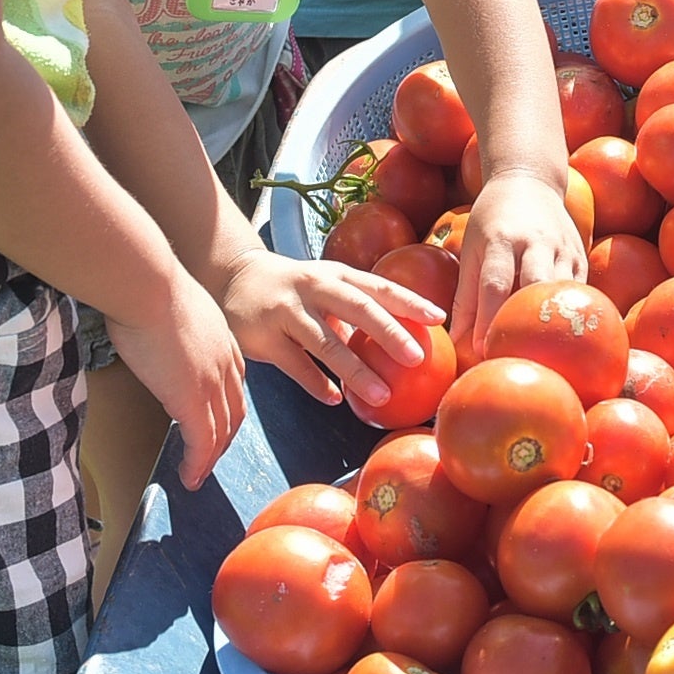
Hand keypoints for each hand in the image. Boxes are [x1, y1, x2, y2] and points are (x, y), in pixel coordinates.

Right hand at [106, 269, 245, 489]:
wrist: (149, 286)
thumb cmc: (147, 285)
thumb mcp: (171, 304)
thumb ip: (172, 324)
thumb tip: (149, 329)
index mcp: (222, 339)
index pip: (234, 382)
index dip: (226, 405)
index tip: (216, 420)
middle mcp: (225, 363)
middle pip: (234, 410)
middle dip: (224, 437)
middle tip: (210, 456)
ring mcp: (212, 384)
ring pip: (220, 431)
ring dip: (210, 457)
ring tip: (199, 474)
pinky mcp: (193, 401)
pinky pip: (202, 443)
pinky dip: (198, 464)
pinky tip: (190, 478)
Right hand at [221, 249, 443, 406]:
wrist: (234, 278)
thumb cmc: (295, 288)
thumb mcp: (325, 287)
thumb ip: (356, 310)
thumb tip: (404, 339)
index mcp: (336, 274)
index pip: (379, 286)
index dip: (409, 301)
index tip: (439, 319)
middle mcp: (313, 287)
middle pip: (357, 308)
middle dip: (389, 333)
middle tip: (417, 357)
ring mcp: (287, 311)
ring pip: (325, 343)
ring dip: (356, 370)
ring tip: (382, 395)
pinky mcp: (264, 337)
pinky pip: (295, 365)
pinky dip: (316, 383)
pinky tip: (336, 399)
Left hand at [452, 171, 587, 350]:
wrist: (530, 179)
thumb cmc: (491, 217)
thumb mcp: (471, 247)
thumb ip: (465, 295)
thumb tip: (457, 339)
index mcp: (502, 238)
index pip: (495, 284)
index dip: (488, 319)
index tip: (480, 350)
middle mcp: (536, 242)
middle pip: (535, 286)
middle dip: (523, 322)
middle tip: (511, 355)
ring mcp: (563, 248)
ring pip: (562, 290)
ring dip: (549, 322)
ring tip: (537, 353)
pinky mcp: (580, 255)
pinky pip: (578, 290)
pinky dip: (567, 312)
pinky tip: (560, 335)